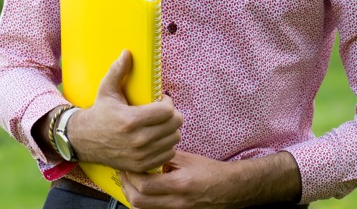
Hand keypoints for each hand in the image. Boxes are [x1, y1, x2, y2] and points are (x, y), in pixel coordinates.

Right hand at [69, 50, 182, 172]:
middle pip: (174, 126)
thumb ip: (118, 70)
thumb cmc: (99, 112)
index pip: (168, 112)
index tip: (160, 101)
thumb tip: (127, 52)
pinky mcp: (142, 166)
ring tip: (160, 124)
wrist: (84, 141)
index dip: (167, 103)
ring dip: (170, 130)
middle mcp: (138, 140)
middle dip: (172, 115)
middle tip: (162, 112)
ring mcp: (140, 155)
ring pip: (173, 140)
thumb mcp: (106, 89)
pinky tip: (157, 138)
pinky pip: (167, 154)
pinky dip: (166, 146)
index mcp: (131, 120)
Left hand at [121, 150, 301, 208]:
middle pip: (138, 201)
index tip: (128, 162)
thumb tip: (147, 153)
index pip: (144, 184)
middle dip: (127, 186)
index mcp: (179, 185)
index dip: (131, 174)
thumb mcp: (189, 160)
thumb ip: (166, 157)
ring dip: (133, 195)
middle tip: (125, 172)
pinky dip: (144, 200)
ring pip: (143, 208)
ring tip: (132, 180)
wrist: (231, 189)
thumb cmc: (212, 172)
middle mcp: (176, 202)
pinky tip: (144, 189)